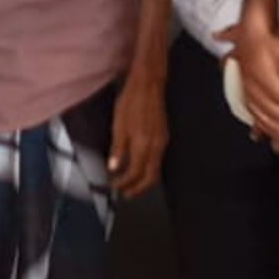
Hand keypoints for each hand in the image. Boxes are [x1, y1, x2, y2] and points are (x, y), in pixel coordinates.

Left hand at [107, 71, 166, 197]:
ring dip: (144, 180)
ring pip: (156, 170)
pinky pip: (158, 160)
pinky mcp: (164, 136)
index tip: (114, 185)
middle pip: (150, 177)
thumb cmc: (132, 101)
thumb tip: (113, 167)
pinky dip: (149, 169)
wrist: (149, 84)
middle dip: (138, 189)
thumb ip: (117, 148)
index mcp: (143, 145)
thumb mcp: (118, 125)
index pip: (135, 173)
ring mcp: (162, 141)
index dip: (124, 183)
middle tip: (126, 194)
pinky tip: (140, 166)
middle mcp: (156, 146)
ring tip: (131, 184)